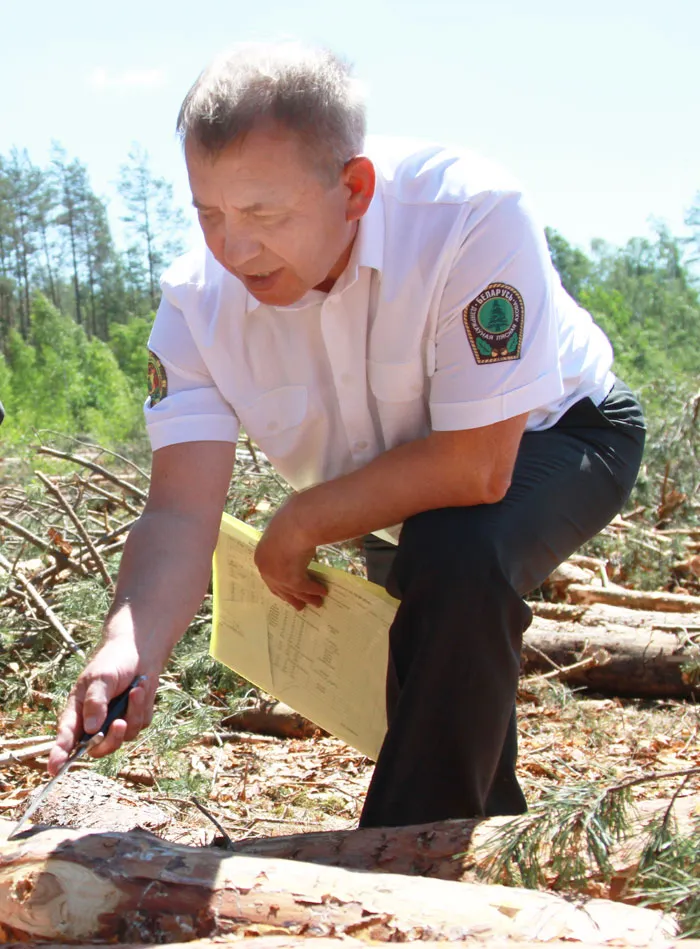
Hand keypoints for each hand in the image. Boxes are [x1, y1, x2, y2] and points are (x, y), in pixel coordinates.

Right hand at [48, 639, 159, 775]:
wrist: (140, 652)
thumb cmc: (113, 662)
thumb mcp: (101, 677)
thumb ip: (95, 702)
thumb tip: (91, 729)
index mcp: (77, 711)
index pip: (66, 736)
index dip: (59, 754)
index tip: (54, 768)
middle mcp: (94, 722)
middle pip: (98, 748)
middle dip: (111, 738)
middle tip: (120, 722)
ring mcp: (114, 723)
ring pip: (123, 736)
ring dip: (132, 712)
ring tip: (136, 688)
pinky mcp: (133, 720)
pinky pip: (139, 724)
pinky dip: (141, 706)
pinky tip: (141, 688)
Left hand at [254, 498, 325, 610]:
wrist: (296, 523)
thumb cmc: (290, 521)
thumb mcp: (284, 532)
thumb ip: (287, 541)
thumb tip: (295, 540)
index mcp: (261, 556)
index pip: (269, 576)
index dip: (278, 585)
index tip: (285, 591)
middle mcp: (266, 570)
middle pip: (279, 589)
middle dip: (290, 598)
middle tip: (298, 605)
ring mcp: (278, 577)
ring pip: (294, 592)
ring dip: (307, 598)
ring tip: (317, 603)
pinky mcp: (292, 580)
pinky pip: (306, 588)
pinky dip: (315, 590)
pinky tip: (323, 591)